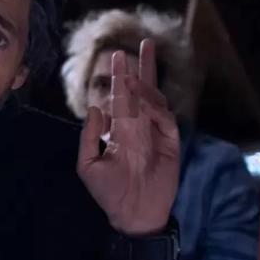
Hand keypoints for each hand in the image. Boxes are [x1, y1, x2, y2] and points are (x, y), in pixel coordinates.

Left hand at [77, 39, 179, 234]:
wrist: (133, 214)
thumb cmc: (109, 193)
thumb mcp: (88, 165)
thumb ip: (89, 136)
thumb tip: (95, 108)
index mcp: (120, 130)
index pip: (121, 98)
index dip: (120, 78)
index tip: (117, 56)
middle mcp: (139, 127)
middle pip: (142, 92)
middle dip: (140, 68)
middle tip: (140, 44)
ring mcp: (156, 133)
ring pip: (155, 101)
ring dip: (146, 86)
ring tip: (135, 76)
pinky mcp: (171, 143)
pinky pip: (166, 120)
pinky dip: (157, 109)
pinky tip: (146, 103)